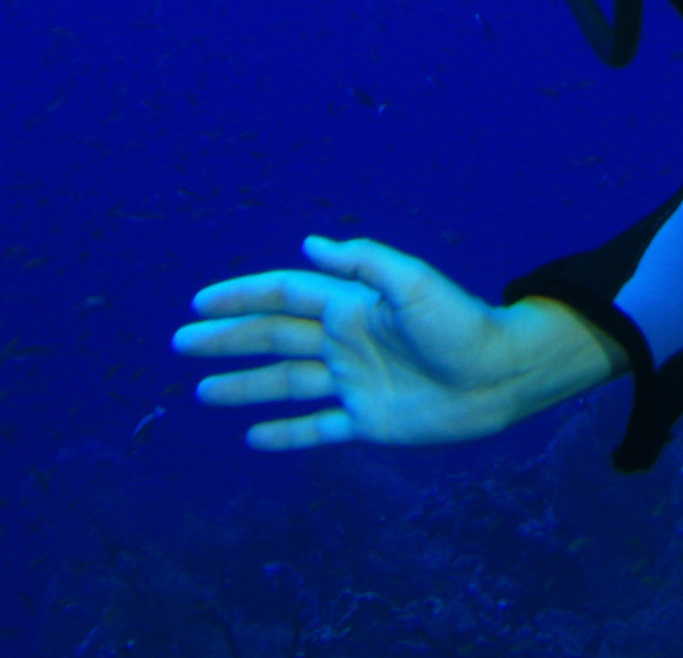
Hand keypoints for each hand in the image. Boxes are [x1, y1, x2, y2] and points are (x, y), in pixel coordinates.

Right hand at [172, 234, 620, 448]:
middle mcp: (346, 343)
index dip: (242, 295)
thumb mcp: (413, 283)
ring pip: (286, 384)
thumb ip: (363, 262)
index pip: (284, 295)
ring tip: (203, 391)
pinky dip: (285, 434)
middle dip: (228, 339)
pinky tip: (253, 438)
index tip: (199, 301)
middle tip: (182, 343)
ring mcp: (354, 383)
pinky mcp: (368, 421)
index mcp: (352, 307)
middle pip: (274, 338)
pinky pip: (317, 429)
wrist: (501, 377)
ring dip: (245, 387)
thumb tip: (309, 243)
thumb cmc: (461, 324)